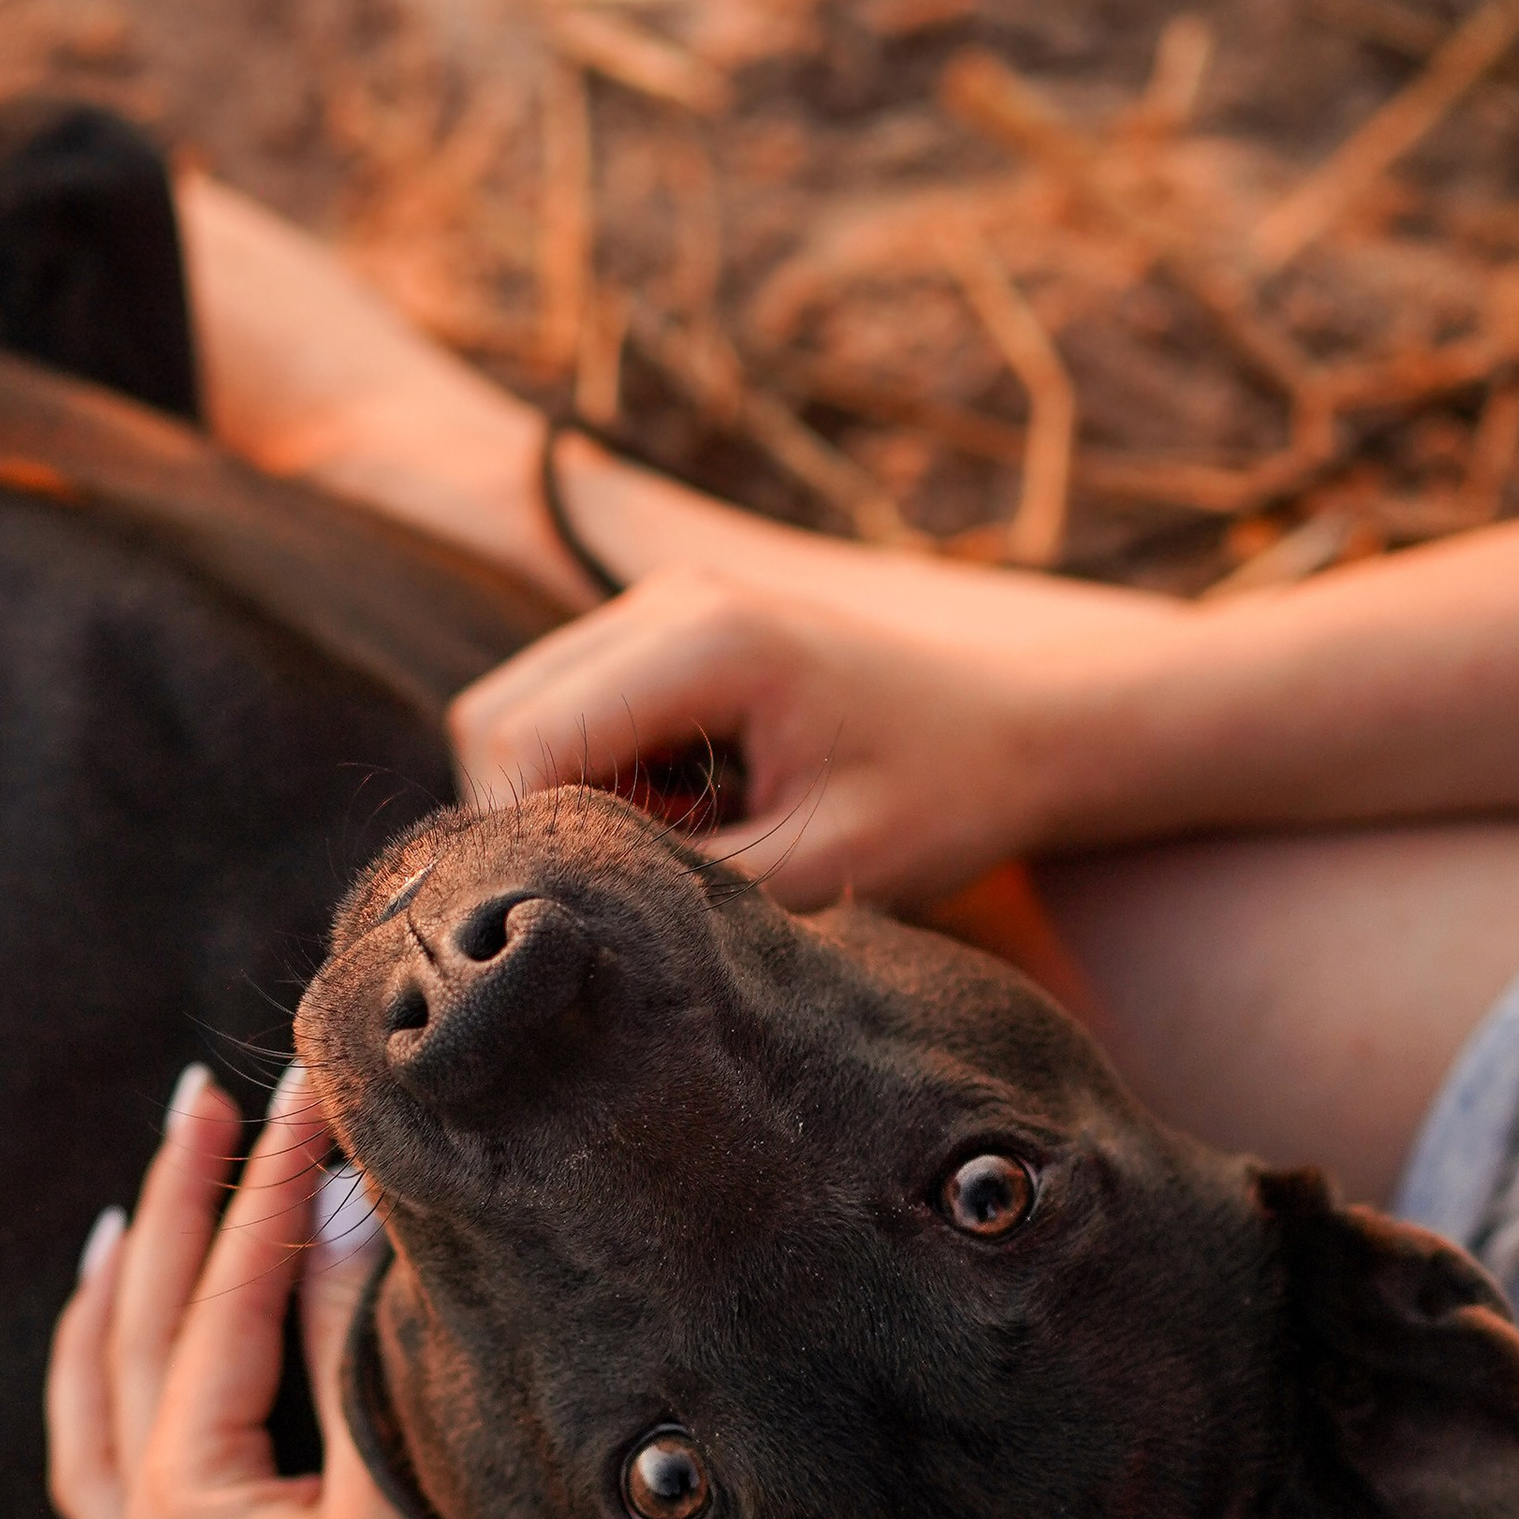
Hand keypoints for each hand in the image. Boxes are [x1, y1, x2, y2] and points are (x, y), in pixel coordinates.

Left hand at [45, 1065, 566, 1518]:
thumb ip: (345, 1340)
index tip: (308, 1091)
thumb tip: (332, 1198)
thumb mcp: (395, 1485)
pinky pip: (108, 1481)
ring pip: (96, 1412)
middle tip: (207, 1098)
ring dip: (117, 1304)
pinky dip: (109, 1400)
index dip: (269, 1185)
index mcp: (181, 1504)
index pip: (225, 1300)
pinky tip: (130, 1367)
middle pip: (140, 1334)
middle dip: (179, 1208)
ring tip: (135, 1212)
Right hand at [446, 558, 1185, 909]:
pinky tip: (683, 816)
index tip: (573, 917)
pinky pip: (567, 707)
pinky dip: (593, 776)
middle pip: (494, 716)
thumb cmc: (944, 796)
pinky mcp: (665, 630)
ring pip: (518, 710)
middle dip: (524, 819)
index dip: (519, 842)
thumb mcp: (823, 867)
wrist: (1024, 727)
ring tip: (671, 848)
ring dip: (559, 797)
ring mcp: (659, 604)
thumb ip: (685, 884)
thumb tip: (564, 913)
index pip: (521, 741)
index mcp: (703, 642)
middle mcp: (663, 601)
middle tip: (618, 891)